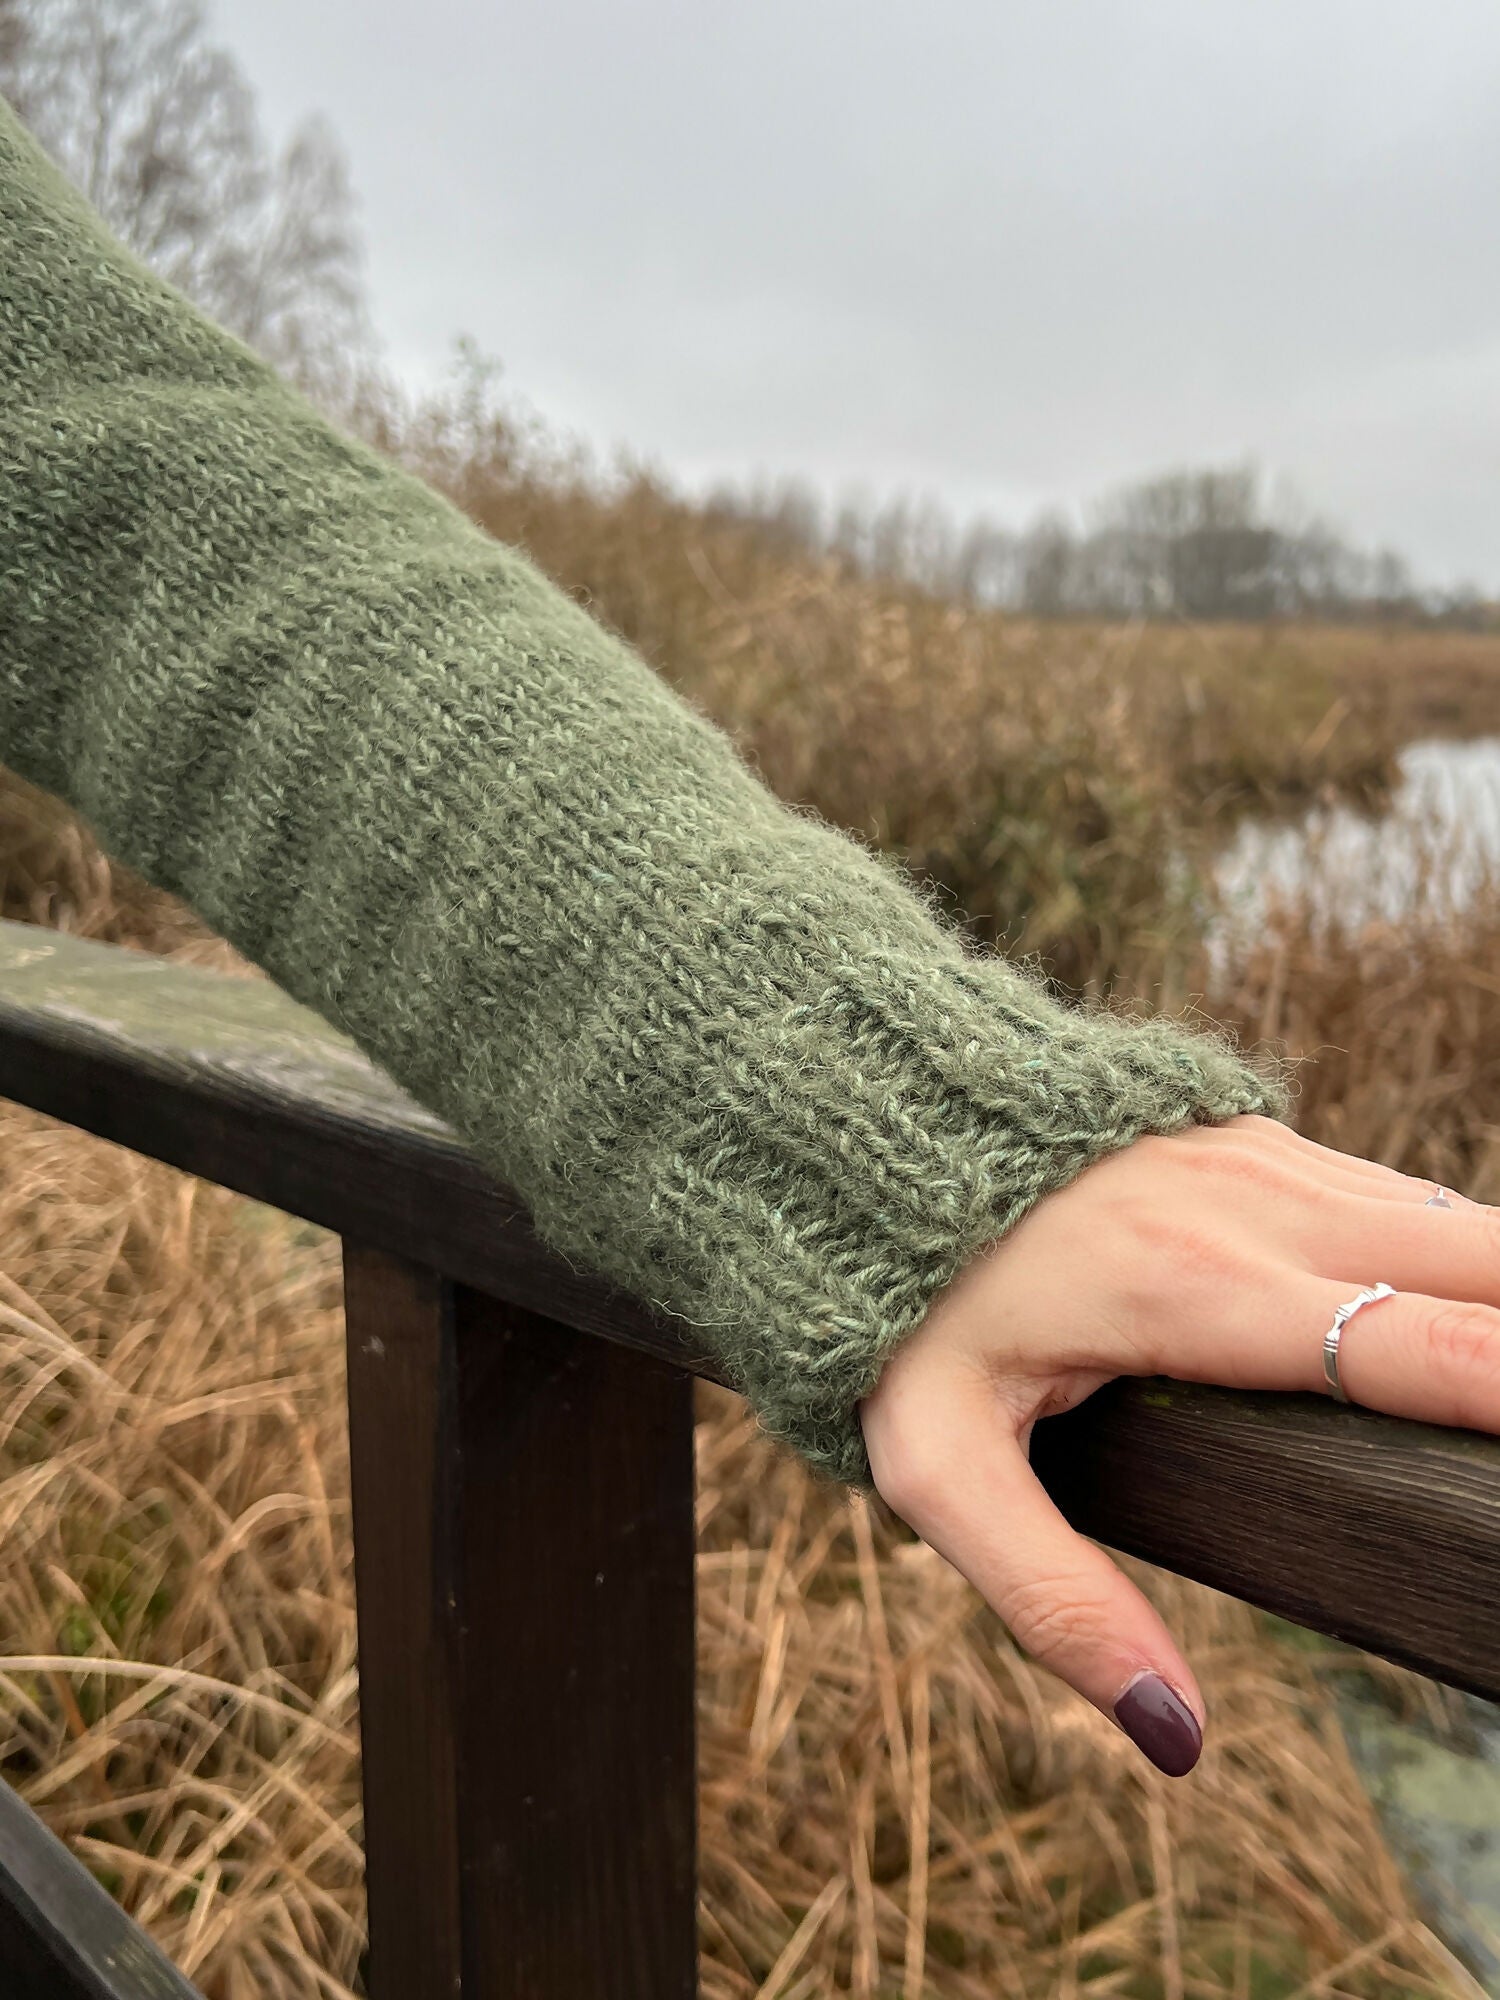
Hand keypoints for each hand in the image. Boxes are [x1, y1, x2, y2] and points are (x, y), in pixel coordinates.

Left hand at [858, 1112, 1495, 1775]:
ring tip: (1479, 1407)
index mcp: (1198, 1290)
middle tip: (1499, 1461)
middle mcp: (1256, 1206)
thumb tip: (1174, 1736)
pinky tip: (1452, 1327)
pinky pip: (1403, 1198)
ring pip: (1460, 1225)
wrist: (862, 1132)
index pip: (1434, 1348)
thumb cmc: (899, 1306)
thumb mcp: (937, 1465)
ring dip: (1496, 1307)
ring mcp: (1263, 1158)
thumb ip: (1053, 1599)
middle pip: (1487, 1270)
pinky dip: (1453, 1264)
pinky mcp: (1259, 1139)